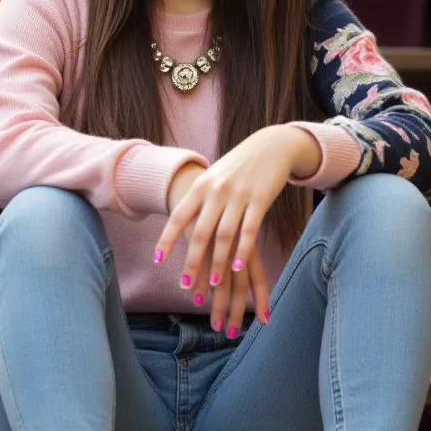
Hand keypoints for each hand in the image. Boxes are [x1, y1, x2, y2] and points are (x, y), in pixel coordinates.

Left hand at [154, 125, 320, 330]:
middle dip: (192, 262)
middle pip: (200, 233)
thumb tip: (184, 223)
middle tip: (185, 285)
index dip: (167, 239)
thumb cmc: (239, 165)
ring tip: (213, 284)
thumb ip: (201, 198)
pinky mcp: (261, 200)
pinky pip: (249, 231)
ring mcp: (239, 195)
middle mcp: (217, 190)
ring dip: (218, 263)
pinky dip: (242, 251)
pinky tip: (237, 268)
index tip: (158, 260)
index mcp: (201, 185)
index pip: (179, 216)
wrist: (271, 144)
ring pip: (224, 236)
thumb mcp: (215, 176)